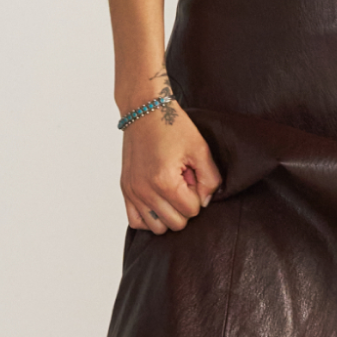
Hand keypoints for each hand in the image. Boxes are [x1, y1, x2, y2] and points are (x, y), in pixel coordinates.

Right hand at [120, 106, 221, 233]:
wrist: (144, 109)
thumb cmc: (172, 126)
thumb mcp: (201, 149)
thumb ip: (211, 180)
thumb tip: (204, 202)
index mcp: (164, 181)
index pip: (192, 211)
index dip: (198, 195)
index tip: (193, 176)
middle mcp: (144, 190)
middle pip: (176, 223)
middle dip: (184, 206)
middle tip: (183, 183)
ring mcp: (132, 191)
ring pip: (157, 227)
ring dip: (168, 214)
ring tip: (170, 191)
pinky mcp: (125, 189)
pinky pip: (136, 221)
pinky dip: (149, 217)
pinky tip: (158, 201)